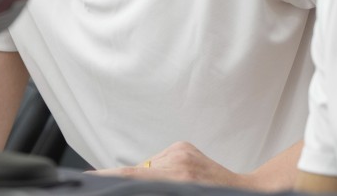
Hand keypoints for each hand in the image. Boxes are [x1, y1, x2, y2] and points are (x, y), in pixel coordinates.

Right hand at [90, 141, 253, 189]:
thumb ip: (155, 190)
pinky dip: (159, 172)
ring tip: (168, 189)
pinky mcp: (183, 146)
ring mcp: (180, 151)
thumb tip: (135, 183)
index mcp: (180, 178)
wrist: (248, 192)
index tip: (88, 177)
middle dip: (125, 181)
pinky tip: (174, 182)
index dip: (107, 176)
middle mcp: (178, 161)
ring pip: (147, 167)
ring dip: (148, 179)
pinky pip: (159, 160)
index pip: (133, 175)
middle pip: (137, 171)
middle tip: (112, 184)